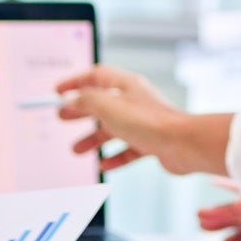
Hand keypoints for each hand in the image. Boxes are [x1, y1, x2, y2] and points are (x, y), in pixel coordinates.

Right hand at [56, 66, 232, 174]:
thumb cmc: (148, 122)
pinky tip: (105, 164)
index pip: (95, 76)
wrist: (182, 143)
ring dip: (93, 139)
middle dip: (80, 111)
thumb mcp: (107, 106)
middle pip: (102, 103)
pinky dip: (115, 156)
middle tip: (62, 118)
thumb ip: (85, 101)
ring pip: (113, 129)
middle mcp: (135, 101)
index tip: (57, 92)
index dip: (75, 82)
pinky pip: (128, 149)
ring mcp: (143, 122)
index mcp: (125, 85)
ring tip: (77, 150)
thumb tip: (70, 100)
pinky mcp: (151, 142)